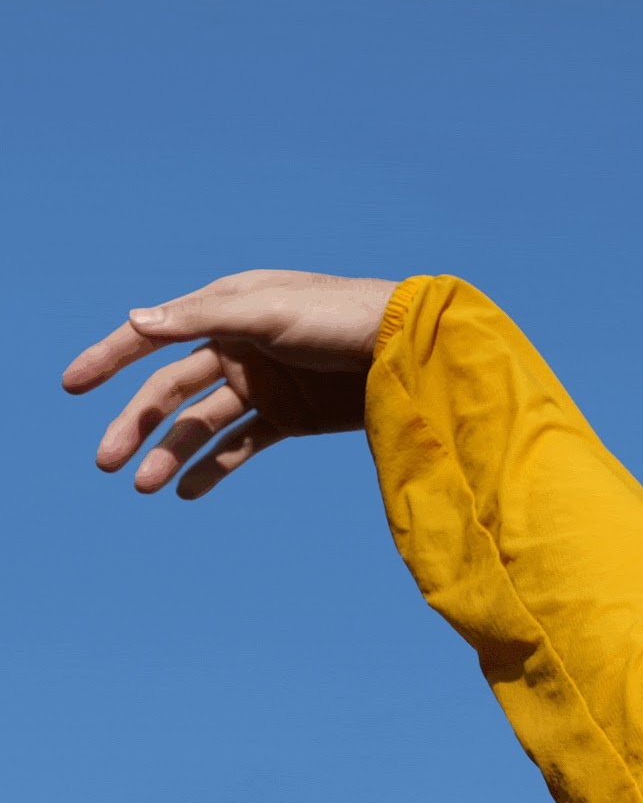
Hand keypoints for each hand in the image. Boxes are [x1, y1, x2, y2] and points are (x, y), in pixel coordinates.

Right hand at [62, 269, 399, 497]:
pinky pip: (241, 445)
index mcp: (225, 310)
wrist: (410, 350)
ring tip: (146, 487)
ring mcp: (262, 385)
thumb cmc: (340, 315)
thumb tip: (137, 320)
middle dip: (136, 424)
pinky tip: (187, 491)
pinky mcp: (290, 417)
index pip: (154, 335)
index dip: (109, 357)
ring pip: (202, 424)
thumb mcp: (269, 312)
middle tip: (106, 461)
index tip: (71, 385)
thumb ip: (203, 318)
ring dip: (172, 453)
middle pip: (171, 390)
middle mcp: (236, 347)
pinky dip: (215, 468)